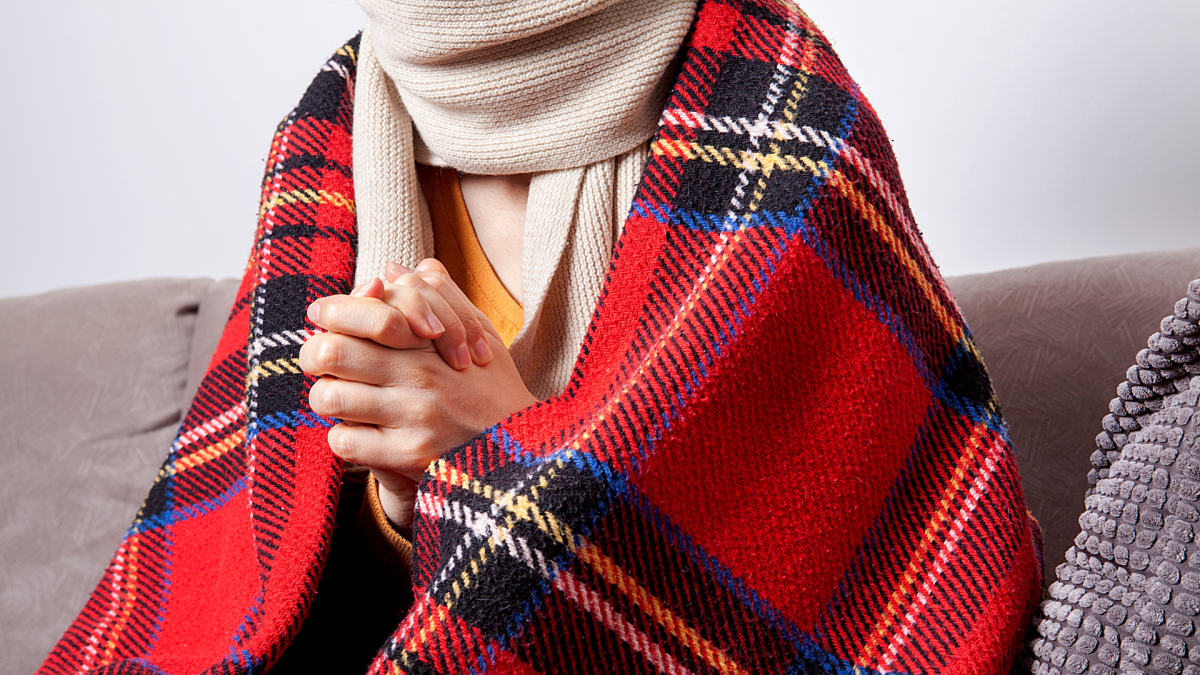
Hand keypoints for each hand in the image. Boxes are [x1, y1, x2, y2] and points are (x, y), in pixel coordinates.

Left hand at [299, 259, 536, 530]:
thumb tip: (394, 269)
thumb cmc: (497, 389)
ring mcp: (413, 416)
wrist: (527, 453)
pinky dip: (345, 437)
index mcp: (432, 339)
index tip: (325, 320)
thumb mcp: (480, 334)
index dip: (331, 313)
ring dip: (330, 399)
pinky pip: (343, 440)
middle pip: (329, 351)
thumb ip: (439, 297)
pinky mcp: (408, 455)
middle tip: (328, 366)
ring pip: (328, 397)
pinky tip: (365, 434)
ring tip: (347, 401)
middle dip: (316, 356)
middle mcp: (419, 374)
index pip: (360, 311)